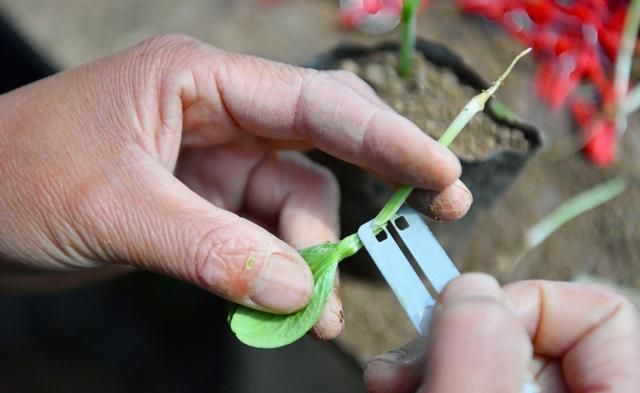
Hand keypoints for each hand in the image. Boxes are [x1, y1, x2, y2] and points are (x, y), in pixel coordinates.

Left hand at [0, 35, 470, 337]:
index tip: (440, 169)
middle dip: (379, 175)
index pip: (310, 101)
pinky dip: (283, 273)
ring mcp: (216, 162)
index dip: (383, 134)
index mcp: (199, 79)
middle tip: (439, 207)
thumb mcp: (116, 210)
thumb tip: (297, 293)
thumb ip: (211, 251)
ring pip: (295, 204)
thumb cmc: (18, 179)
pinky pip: (265, 237)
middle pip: (320, 140)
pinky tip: (290, 309)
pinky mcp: (207, 205)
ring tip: (316, 311)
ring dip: (313, 256)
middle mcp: (219, 113)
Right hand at [364, 273, 639, 391]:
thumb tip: (470, 289)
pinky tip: (399, 389)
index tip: (453, 325)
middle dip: (454, 336)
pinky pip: (472, 377)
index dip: (519, 306)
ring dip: (430, 358)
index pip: (596, 315)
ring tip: (389, 382)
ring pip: (489, 357)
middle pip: (529, 332)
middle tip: (401, 366)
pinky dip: (431, 378)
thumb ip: (478, 365)